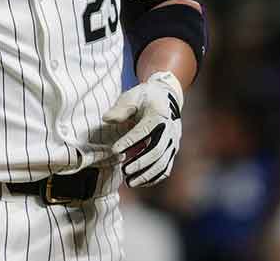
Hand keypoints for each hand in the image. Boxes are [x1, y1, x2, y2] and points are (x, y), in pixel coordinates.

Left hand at [102, 71, 183, 186]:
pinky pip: (166, 168)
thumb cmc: (144, 98)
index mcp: (158, 115)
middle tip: (124, 171)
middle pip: (157, 151)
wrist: (166, 97)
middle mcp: (169, 130)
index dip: (129, 142)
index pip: (143, 131)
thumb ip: (121, 109)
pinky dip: (154, 177)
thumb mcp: (132, 97)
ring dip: (147, 174)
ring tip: (130, 182)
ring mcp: (173, 142)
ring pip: (163, 163)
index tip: (114, 151)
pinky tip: (140, 182)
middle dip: (140, 163)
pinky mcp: (172, 150)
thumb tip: (106, 119)